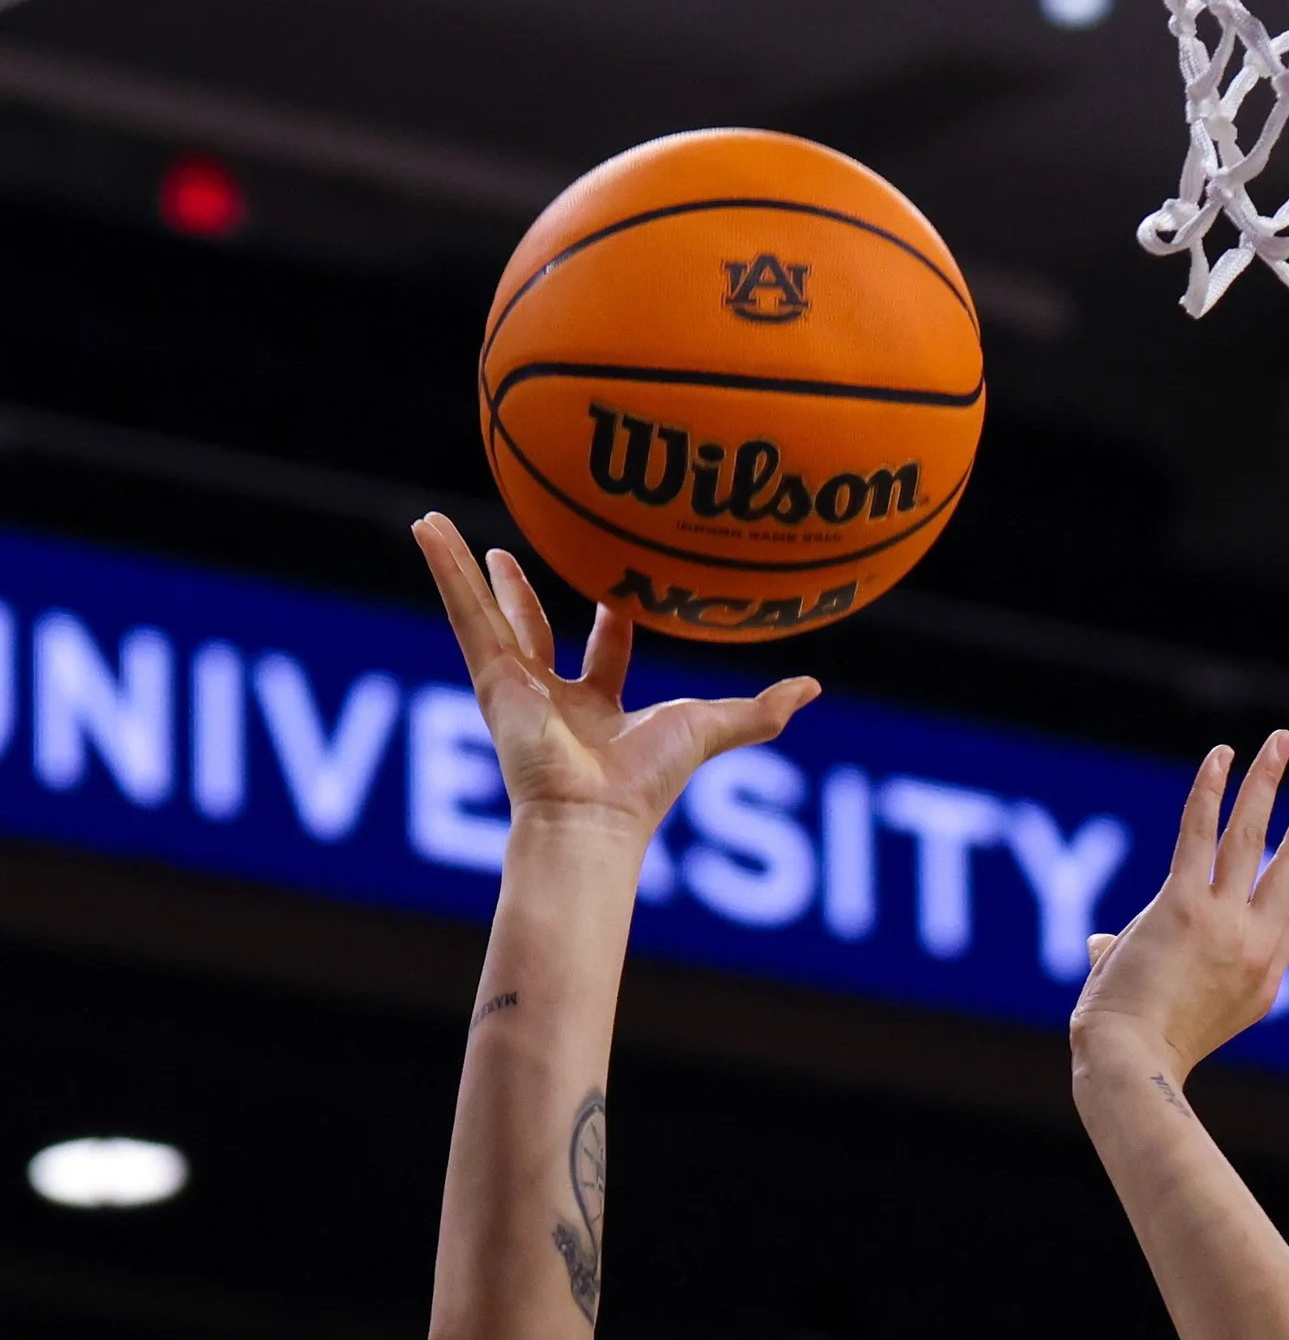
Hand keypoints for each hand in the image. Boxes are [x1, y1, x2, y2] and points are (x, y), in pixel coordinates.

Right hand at [412, 514, 817, 838]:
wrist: (593, 815)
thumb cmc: (648, 783)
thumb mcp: (711, 727)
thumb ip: (760, 711)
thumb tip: (812, 689)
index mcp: (602, 709)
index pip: (607, 654)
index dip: (616, 619)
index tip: (621, 584)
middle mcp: (553, 697)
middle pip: (534, 633)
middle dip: (521, 596)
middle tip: (506, 556)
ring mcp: (516, 686)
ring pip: (484, 614)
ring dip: (460, 569)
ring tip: (434, 524)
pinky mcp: (490, 676)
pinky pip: (462, 610)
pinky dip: (443, 568)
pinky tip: (426, 526)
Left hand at [1071, 732, 1288, 1080]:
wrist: (1129, 1063)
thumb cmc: (1137, 1045)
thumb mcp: (1163, 1008)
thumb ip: (1139, 962)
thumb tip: (1098, 942)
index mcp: (1264, 976)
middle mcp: (1255, 946)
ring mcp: (1223, 925)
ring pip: (1256, 837)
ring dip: (1270, 781)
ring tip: (1285, 740)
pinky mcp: (1183, 908)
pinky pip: (1200, 835)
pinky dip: (1210, 791)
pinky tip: (1222, 756)